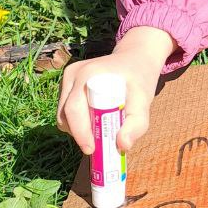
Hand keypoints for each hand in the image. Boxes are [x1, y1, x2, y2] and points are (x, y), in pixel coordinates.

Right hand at [56, 26, 175, 153]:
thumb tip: (122, 146)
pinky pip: (65, 110)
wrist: (135, 58)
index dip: (80, 132)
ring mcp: (68, 77)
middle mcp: (73, 74)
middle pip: (65, 114)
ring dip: (78, 129)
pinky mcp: (67, 83)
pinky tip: (95, 120)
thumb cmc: (139, 78)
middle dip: (79, 134)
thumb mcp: (144, 100)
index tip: (91, 150)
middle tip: (98, 146)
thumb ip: (137, 124)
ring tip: (100, 129)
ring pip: (63, 114)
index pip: (74, 109)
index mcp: (88, 74)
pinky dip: (77, 121)